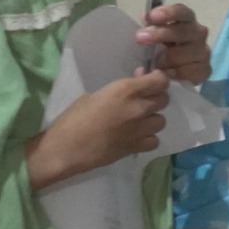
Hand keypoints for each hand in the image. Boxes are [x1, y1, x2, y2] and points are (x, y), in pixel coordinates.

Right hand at [27, 70, 170, 190]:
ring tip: (138, 120)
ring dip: (152, 118)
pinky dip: (149, 138)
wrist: (64, 149)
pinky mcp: (136, 147)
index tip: (151, 80)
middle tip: (142, 100)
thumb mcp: (94, 95)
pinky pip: (154, 140)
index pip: (160, 81)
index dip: (158, 79)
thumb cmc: (72, 118)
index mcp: (125, 91)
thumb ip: (119, 90)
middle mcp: (137, 108)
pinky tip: (137, 136)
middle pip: (163, 100)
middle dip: (155, 97)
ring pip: (161, 121)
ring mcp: (139, 130)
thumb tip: (136, 82)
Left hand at [138, 2, 210, 83]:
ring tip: (155, 63)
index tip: (152, 16)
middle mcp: (198, 33)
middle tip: (140, 38)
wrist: (167, 69)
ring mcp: (204, 51)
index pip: (182, 11)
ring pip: (187, 52)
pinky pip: (192, 70)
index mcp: (185, 19)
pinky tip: (167, 73)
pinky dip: (177, 72)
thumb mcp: (150, 33)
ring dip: (168, 58)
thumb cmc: (157, 46)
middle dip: (162, 34)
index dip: (168, 13)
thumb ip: (150, 25)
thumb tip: (145, 19)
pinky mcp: (205, 69)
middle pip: (185, 31)